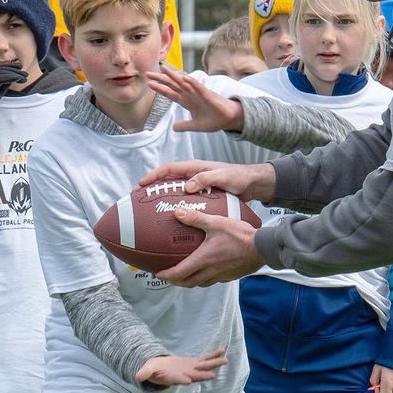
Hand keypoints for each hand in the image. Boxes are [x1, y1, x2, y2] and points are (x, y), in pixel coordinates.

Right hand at [0, 63, 28, 127]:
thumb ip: (4, 85)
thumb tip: (14, 78)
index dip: (11, 66)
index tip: (21, 68)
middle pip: (1, 69)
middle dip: (15, 70)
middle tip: (26, 74)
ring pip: (1, 73)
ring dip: (15, 74)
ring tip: (24, 77)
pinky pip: (0, 79)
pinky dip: (10, 77)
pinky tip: (18, 79)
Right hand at [135, 348, 227, 385]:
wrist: (161, 369)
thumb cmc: (153, 371)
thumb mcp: (147, 371)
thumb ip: (144, 373)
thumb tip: (137, 377)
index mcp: (172, 378)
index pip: (177, 380)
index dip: (181, 380)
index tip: (188, 381)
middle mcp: (184, 375)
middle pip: (194, 376)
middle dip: (203, 375)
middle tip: (212, 375)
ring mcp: (191, 369)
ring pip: (203, 367)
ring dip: (213, 364)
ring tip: (224, 360)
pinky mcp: (194, 363)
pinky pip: (204, 358)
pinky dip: (212, 355)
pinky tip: (222, 351)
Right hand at [139, 161, 275, 203]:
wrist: (252, 184)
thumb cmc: (239, 177)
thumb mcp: (222, 176)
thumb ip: (206, 179)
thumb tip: (186, 187)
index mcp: (194, 168)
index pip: (169, 169)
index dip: (154, 176)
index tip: (142, 185)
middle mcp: (193, 177)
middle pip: (167, 181)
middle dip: (152, 189)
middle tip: (140, 200)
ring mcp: (197, 187)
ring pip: (175, 193)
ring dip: (163, 201)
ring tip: (151, 214)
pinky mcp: (202, 197)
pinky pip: (186, 203)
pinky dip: (178, 210)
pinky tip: (174, 224)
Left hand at [146, 65, 243, 131]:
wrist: (229, 119)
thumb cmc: (214, 119)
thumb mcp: (196, 125)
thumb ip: (184, 126)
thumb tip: (173, 128)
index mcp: (187, 101)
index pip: (170, 93)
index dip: (160, 88)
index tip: (149, 83)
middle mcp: (191, 95)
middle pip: (173, 85)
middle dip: (161, 79)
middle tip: (147, 73)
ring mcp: (199, 94)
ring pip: (184, 83)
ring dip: (174, 76)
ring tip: (163, 68)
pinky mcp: (208, 95)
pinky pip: (199, 88)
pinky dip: (192, 83)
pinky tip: (185, 77)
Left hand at [156, 208, 263, 286]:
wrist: (261, 248)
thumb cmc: (240, 236)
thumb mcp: (215, 222)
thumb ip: (195, 218)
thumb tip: (178, 212)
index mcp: (203, 260)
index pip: (179, 273)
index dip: (166, 275)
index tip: (158, 274)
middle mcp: (209, 271)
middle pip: (187, 283)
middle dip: (175, 281)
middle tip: (168, 276)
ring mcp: (220, 276)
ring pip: (199, 284)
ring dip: (189, 281)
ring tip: (184, 274)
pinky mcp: (229, 276)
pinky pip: (212, 280)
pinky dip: (203, 278)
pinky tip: (206, 270)